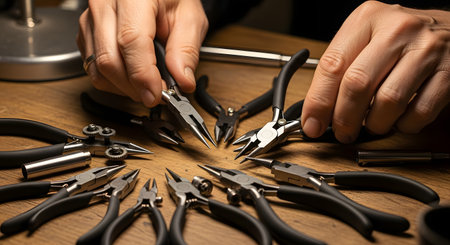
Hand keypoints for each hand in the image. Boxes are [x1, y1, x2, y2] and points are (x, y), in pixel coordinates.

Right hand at [77, 0, 207, 106]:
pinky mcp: (86, 33)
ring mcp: (91, 19)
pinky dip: (114, 82)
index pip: (131, 41)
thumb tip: (182, 81)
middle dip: (135, 87)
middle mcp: (104, 5)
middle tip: (158, 95)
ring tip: (148, 85)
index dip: (143, 75)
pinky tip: (133, 77)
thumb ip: (186, 50)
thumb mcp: (190, 17)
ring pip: (98, 69)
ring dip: (124, 88)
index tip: (156, 94)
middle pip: (109, 60)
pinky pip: (93, 68)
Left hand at [301, 1, 449, 142]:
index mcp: (368, 19)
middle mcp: (397, 30)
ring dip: (375, 124)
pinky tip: (399, 119)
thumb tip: (316, 110)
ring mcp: (426, 49)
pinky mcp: (449, 72)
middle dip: (344, 118)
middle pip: (357, 84)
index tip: (311, 123)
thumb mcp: (367, 38)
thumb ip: (342, 67)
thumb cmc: (402, 37)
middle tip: (342, 132)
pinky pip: (419, 112)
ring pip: (388, 101)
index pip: (333, 65)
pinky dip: (404, 125)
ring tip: (372, 124)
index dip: (318, 101)